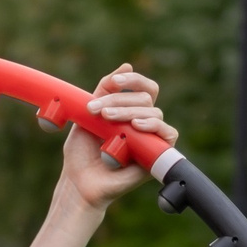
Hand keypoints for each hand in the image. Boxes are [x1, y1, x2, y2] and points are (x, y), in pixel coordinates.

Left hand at [61, 65, 176, 209]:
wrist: (79, 183)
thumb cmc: (81, 153)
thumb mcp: (88, 115)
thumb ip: (104, 91)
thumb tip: (127, 64)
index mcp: (128, 111)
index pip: (143, 88)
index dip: (133, 79)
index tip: (114, 81)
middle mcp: (142, 123)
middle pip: (145, 98)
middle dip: (119, 99)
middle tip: (95, 110)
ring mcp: (151, 138)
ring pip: (154, 112)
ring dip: (128, 111)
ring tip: (107, 120)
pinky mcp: (157, 155)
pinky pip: (168, 134)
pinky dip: (153, 126)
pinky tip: (136, 127)